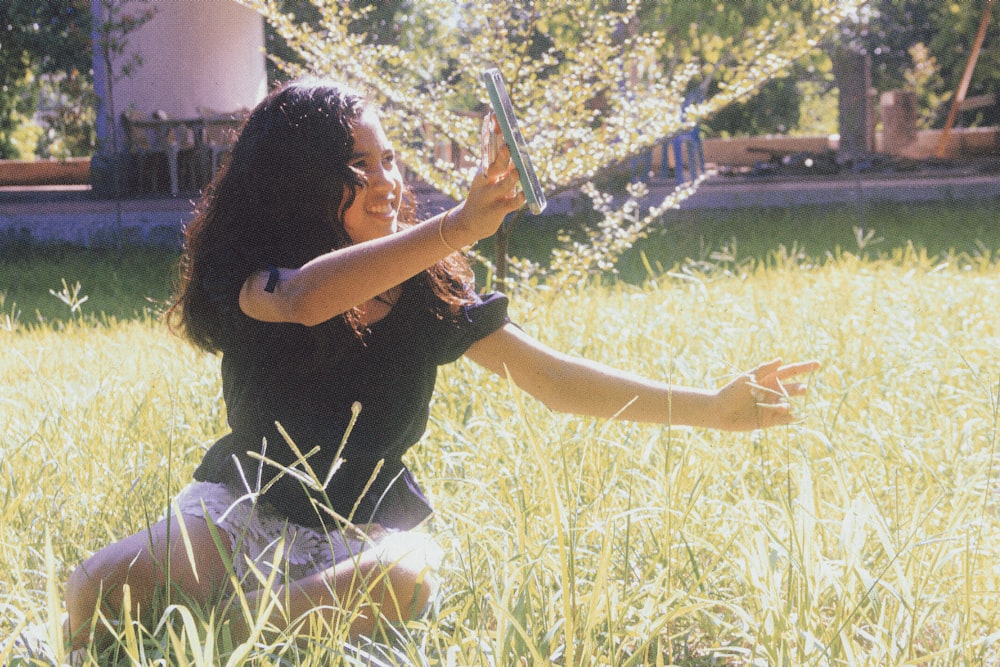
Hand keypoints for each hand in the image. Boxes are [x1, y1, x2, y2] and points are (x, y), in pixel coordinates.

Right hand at [444, 132, 524, 246]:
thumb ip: (503, 164)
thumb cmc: (486, 194)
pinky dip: (516, 199)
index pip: (489, 147)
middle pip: (495, 166)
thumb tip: (514, 145)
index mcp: (485, 168)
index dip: (494, 132)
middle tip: (507, 145)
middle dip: (501, 156)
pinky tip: (523, 195)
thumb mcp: (491, 178)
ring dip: (510, 179)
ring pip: (502, 185)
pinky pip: (509, 204)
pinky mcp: (496, 210)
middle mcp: (486, 180)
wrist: (470, 222)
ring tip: (517, 172)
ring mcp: (490, 196)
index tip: (496, 116)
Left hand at [713, 358, 820, 430]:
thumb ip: (763, 369)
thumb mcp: (747, 378)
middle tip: (801, 389)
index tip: (818, 364)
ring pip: (789, 404)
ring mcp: (773, 406)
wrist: (720, 411)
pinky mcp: (770, 420)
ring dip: (788, 404)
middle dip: (799, 389)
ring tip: (782, 405)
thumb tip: (780, 359)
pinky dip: (788, 417)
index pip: (791, 372)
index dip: (805, 368)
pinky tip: (787, 415)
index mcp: (770, 379)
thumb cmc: (732, 391)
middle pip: (794, 389)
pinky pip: (785, 419)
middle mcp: (774, 392)